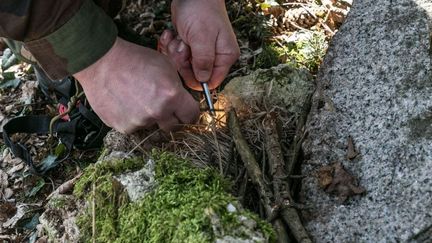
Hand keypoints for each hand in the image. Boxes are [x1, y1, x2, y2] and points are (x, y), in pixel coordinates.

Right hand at [73, 37, 199, 133]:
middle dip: (171, 117)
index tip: (186, 111)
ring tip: (137, 97)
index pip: (191, 116)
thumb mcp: (166, 65)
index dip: (190, 112)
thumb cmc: (135, 59)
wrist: (101, 61)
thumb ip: (178, 86)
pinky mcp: (123, 127)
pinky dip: (132, 118)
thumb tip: (184, 99)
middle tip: (162, 105)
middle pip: (173, 126)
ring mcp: (139, 122)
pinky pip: (133, 126)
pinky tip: (125, 102)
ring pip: (151, 125)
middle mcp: (157, 112)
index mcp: (172, 96)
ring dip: (148, 116)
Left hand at [159, 0, 239, 89]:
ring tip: (177, 38)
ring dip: (175, 53)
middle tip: (181, 46)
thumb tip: (203, 82)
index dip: (197, 78)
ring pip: (183, 66)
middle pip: (195, 75)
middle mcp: (215, 57)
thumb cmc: (200, 10)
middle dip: (183, 63)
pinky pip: (176, 57)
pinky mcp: (189, 48)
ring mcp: (201, 52)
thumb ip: (203, 61)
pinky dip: (170, 46)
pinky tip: (172, 35)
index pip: (212, 82)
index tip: (187, 64)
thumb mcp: (202, 37)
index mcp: (225, 57)